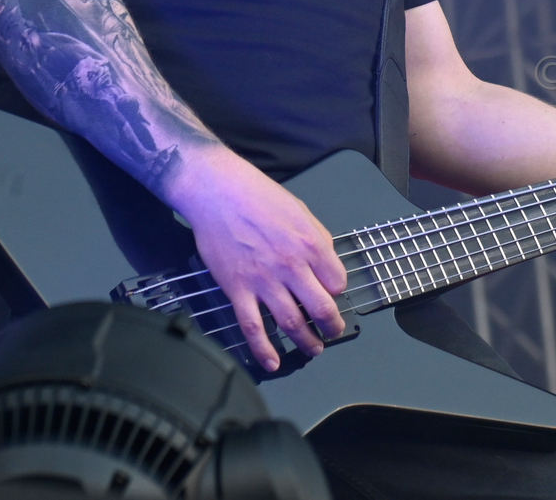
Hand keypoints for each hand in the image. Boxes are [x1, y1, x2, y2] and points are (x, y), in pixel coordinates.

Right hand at [167, 146, 347, 371]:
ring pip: (291, 323)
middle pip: (321, 308)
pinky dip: (264, 350)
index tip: (332, 295)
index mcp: (311, 245)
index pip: (337, 282)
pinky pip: (253, 327)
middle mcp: (291, 266)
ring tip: (313, 349)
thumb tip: (327, 262)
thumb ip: (317, 238)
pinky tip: (272, 363)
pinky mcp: (237, 290)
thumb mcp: (301, 210)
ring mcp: (263, 281)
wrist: (218, 193)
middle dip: (332, 326)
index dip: (337, 292)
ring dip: (305, 342)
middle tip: (332, 332)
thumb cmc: (259, 196)